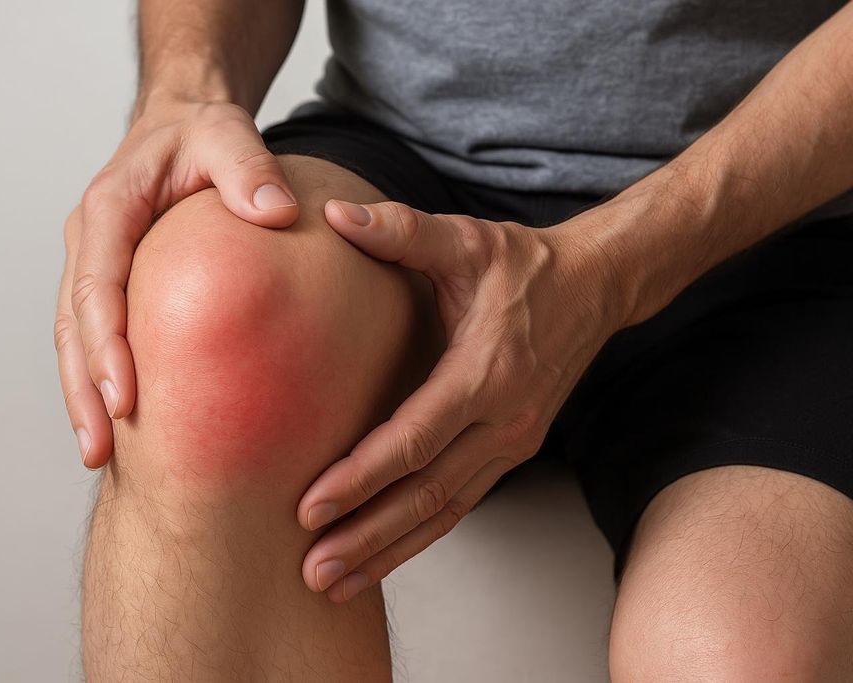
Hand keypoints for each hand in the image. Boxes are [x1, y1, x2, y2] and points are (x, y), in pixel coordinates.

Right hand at [55, 100, 299, 467]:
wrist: (179, 122)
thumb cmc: (201, 131)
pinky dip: (96, 378)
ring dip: (81, 395)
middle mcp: (89, 239)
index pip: (99, 284)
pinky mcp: (109, 279)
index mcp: (110, 209)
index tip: (124, 397)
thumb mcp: (227, 134)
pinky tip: (115, 422)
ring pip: (73, 338)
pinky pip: (93, 334)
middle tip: (100, 449)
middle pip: (74, 324)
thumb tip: (276, 213)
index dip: (106, 344)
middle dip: (83, 389)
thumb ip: (248, 168)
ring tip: (97, 454)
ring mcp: (93, 262)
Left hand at [298, 199, 627, 600]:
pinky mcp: (511, 451)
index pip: (414, 439)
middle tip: (312, 571)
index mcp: (486, 372)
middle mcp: (504, 421)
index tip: (310, 508)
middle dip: (366, 536)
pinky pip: (460, 506)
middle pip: (427, 495)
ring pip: (444, 513)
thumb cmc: (525, 264)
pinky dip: (419, 537)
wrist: (596, 288)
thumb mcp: (467, 239)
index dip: (361, 477)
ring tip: (334, 584)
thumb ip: (401, 231)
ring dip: (389, 551)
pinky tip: (381, 556)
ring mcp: (512, 444)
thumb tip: (335, 213)